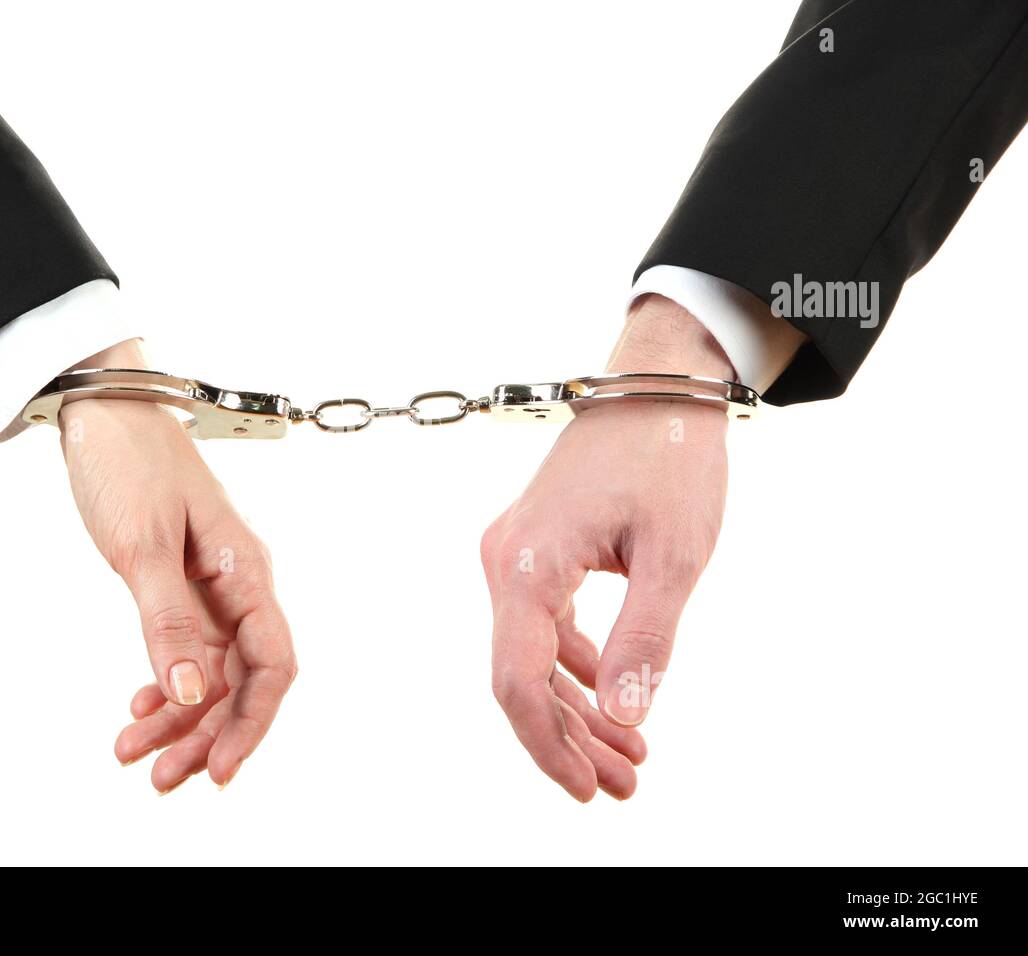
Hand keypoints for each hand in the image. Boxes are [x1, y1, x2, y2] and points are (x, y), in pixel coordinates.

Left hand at [58, 341, 295, 793]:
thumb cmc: (128, 462)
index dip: (252, 723)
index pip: (271, 664)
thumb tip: (189, 693)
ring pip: (210, 671)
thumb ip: (167, 622)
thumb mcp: (142, 546)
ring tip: (134, 754)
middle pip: (242, 679)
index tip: (218, 770)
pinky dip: (164, 683)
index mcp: (246, 572)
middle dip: (206, 733)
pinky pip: (185, 648)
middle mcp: (237, 584)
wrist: (101, 407)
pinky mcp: (180, 582)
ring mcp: (210, 585)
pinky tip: (137, 708)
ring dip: (178, 718)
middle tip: (161, 777)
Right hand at [480, 296, 730, 800]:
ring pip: (531, 655)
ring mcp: (513, 553)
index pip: (518, 680)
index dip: (549, 745)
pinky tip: (610, 698)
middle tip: (626, 786)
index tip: (590, 789)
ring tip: (627, 760)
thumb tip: (623, 717)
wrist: (659, 379)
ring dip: (575, 709)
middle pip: (521, 676)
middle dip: (571, 739)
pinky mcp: (534, 547)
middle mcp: (503, 561)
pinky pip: (542, 625)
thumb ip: (644, 640)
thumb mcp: (673, 555)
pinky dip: (575, 667)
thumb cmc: (668, 454)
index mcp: (525, 564)